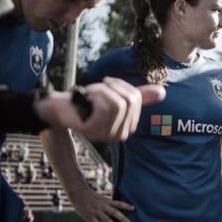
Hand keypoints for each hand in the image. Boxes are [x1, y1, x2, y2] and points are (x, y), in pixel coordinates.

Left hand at [37, 78, 165, 141]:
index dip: (120, 86)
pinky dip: (96, 95)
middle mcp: (120, 135)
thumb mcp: (115, 96)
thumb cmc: (86, 102)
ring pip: (120, 102)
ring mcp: (108, 134)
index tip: (104, 90)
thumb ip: (139, 96)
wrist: (59, 108)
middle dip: (112, 87)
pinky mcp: (96, 129)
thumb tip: (162, 92)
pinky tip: (86, 101)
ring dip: (103, 91)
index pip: (137, 97)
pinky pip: (109, 104)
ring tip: (91, 96)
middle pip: (131, 99)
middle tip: (96, 92)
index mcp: (127, 128)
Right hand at [69, 187, 133, 221]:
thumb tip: (114, 208)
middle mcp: (103, 206)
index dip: (126, 205)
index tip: (133, 208)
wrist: (79, 194)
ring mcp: (97, 212)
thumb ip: (107, 204)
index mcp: (107, 201)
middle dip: (122, 218)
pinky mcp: (90, 217)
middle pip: (115, 212)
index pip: (118, 203)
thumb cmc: (91, 197)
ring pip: (107, 220)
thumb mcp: (101, 198)